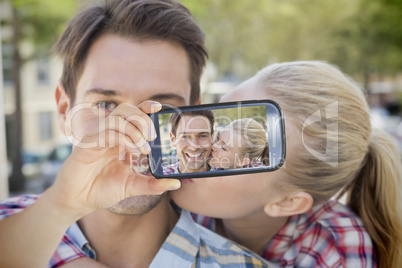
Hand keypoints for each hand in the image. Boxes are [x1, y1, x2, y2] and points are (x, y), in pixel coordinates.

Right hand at [48, 100, 180, 215]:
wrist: (79, 201)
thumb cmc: (102, 190)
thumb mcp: (133, 186)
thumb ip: (153, 184)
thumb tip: (176, 183)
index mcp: (120, 139)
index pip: (133, 115)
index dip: (146, 107)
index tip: (159, 108)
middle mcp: (110, 135)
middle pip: (126, 110)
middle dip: (143, 119)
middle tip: (152, 137)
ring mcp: (98, 137)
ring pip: (117, 118)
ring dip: (135, 130)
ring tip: (144, 149)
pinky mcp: (88, 144)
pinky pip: (107, 131)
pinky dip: (123, 138)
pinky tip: (132, 151)